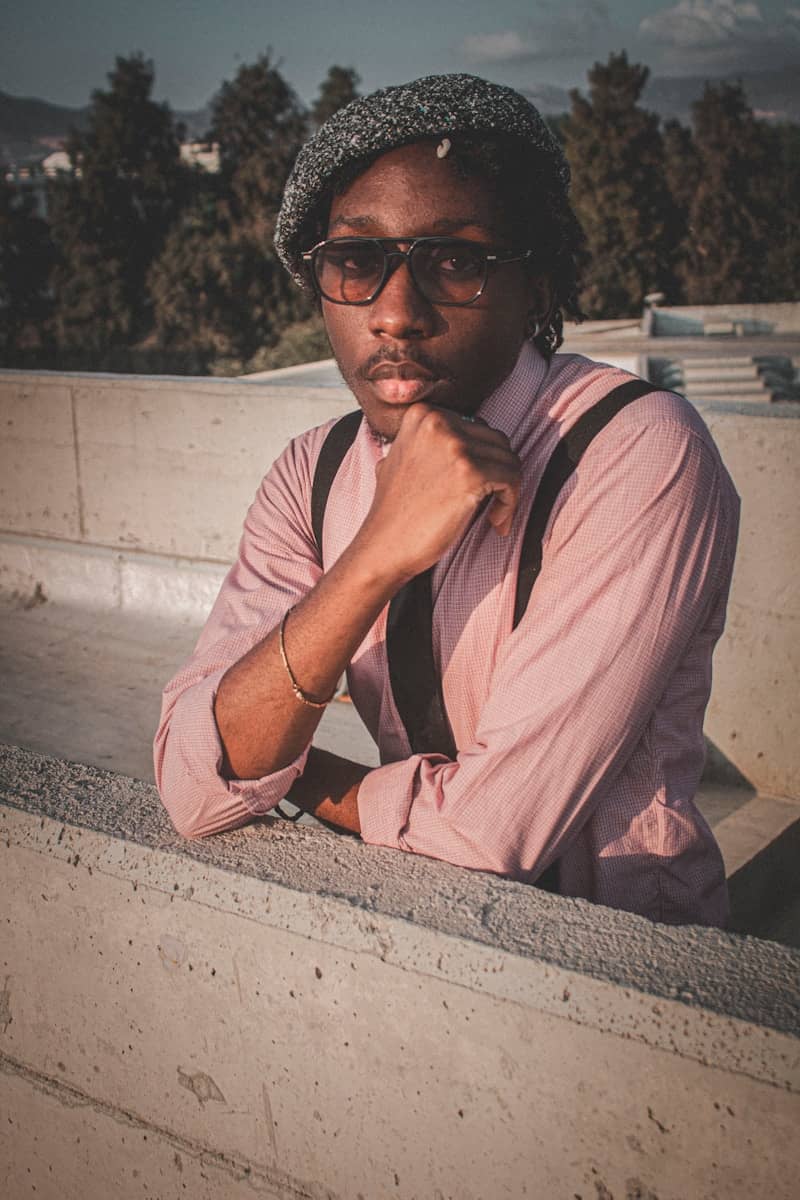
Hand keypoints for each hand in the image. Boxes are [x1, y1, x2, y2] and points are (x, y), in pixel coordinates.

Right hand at [355, 402, 520, 581]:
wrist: (385, 545)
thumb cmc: (396, 511)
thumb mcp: (401, 458)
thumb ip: (428, 441)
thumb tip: (463, 438)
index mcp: (423, 414)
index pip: (478, 428)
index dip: (483, 461)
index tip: (476, 489)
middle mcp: (438, 422)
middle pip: (497, 441)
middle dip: (499, 474)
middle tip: (490, 504)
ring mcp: (455, 446)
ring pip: (509, 459)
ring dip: (506, 491)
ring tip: (493, 514)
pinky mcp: (470, 473)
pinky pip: (512, 478)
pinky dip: (510, 502)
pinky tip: (495, 521)